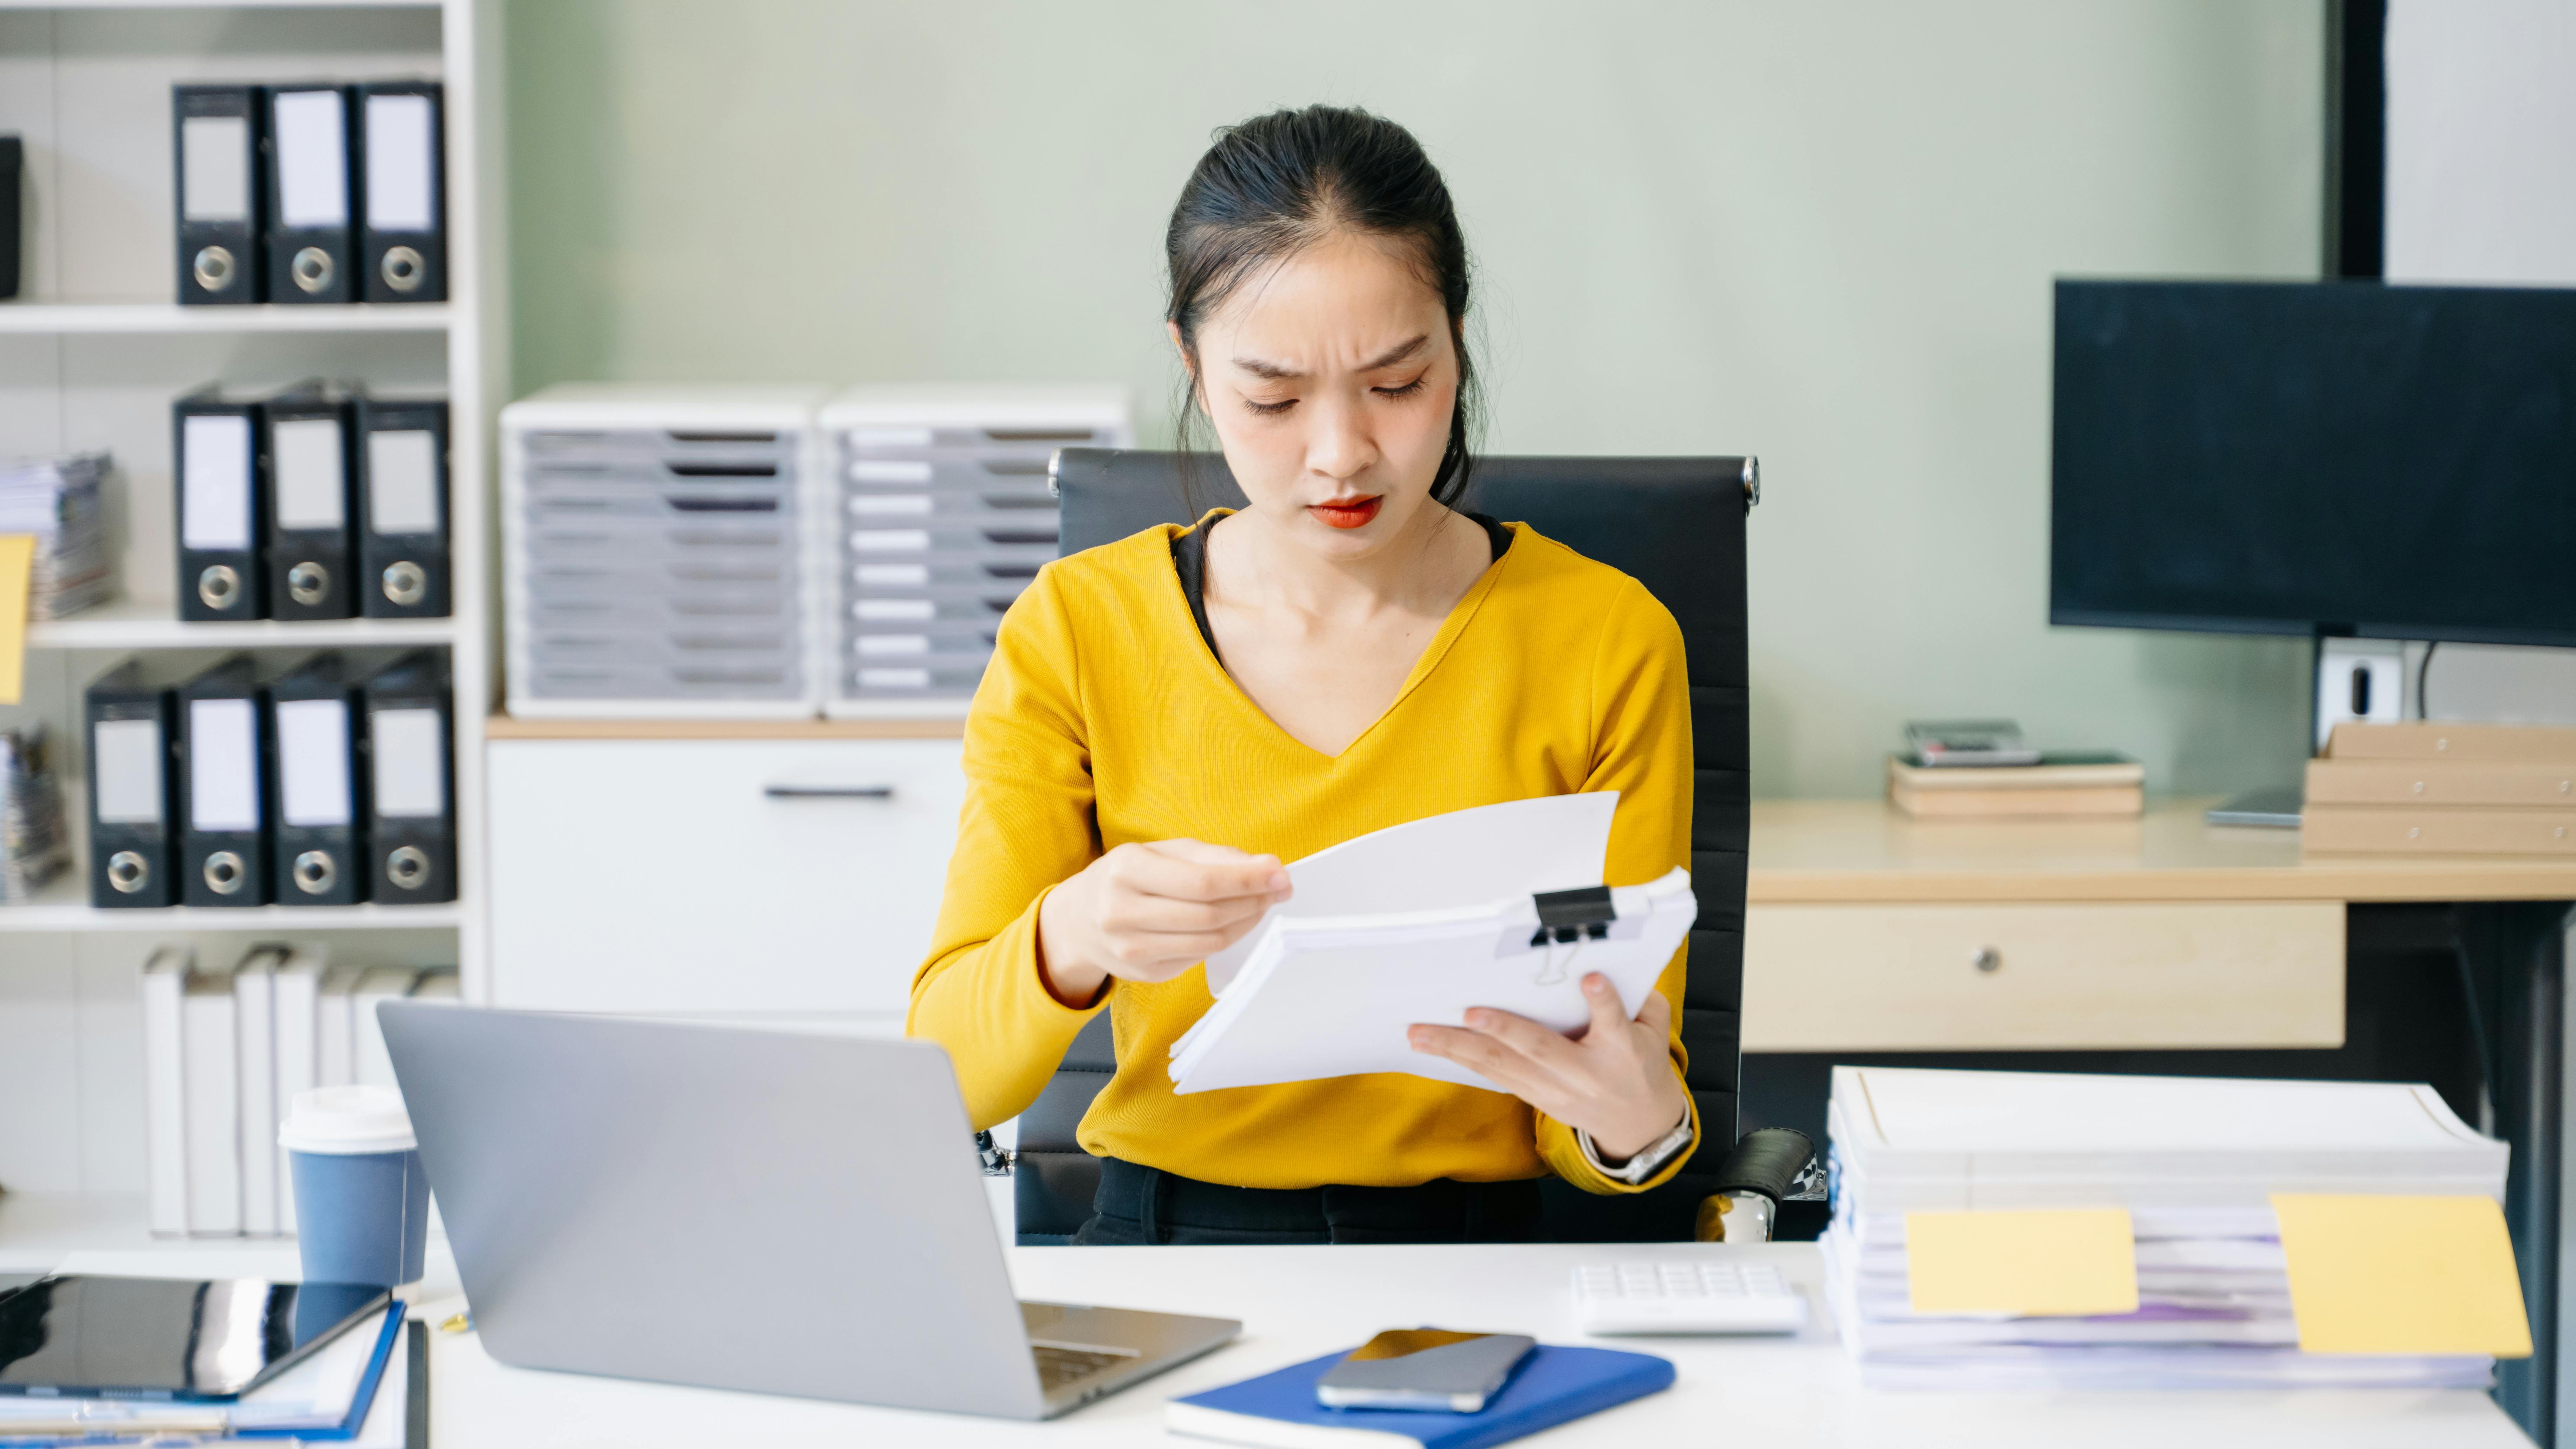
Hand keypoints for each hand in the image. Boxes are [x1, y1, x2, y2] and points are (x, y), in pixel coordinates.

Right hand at [1036, 840, 1290, 1005]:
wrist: (1078, 920)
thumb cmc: (1129, 877)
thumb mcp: (1162, 852)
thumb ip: (1213, 857)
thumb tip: (1266, 868)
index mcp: (1126, 869)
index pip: (1202, 881)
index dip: (1247, 880)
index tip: (1280, 874)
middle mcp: (1122, 911)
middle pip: (1209, 914)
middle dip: (1254, 900)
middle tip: (1280, 888)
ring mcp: (1131, 948)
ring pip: (1209, 940)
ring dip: (1247, 921)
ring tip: (1263, 903)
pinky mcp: (1145, 973)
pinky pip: (1200, 956)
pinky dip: (1227, 938)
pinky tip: (1235, 922)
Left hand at [1407, 972, 1690, 1163]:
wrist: (1638, 1125)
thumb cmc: (1643, 1063)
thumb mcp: (1655, 1031)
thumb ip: (1641, 1000)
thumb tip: (1610, 963)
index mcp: (1622, 1050)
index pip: (1612, 1022)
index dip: (1603, 1001)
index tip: (1591, 978)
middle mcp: (1584, 1073)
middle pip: (1540, 1049)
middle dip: (1503, 1029)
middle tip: (1469, 1012)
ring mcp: (1556, 1090)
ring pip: (1503, 1066)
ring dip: (1458, 1049)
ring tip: (1421, 1033)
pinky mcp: (1536, 1098)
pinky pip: (1495, 1077)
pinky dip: (1462, 1060)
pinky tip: (1432, 1047)